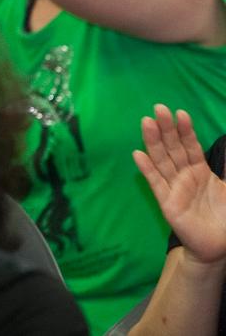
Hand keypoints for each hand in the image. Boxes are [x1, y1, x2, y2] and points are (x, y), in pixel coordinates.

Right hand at [133, 104, 225, 265]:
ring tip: (146, 123)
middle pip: (173, 148)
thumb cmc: (225, 218)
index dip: (185, 130)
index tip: (180, 113)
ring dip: (153, 142)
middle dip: (166, 128)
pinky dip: (147, 169)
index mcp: (200, 170)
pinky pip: (156, 183)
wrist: (217, 246)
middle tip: (159, 108)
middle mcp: (184, 175)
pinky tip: (138, 155)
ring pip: (162, 160)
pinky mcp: (167, 202)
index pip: (190, 146)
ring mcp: (174, 187)